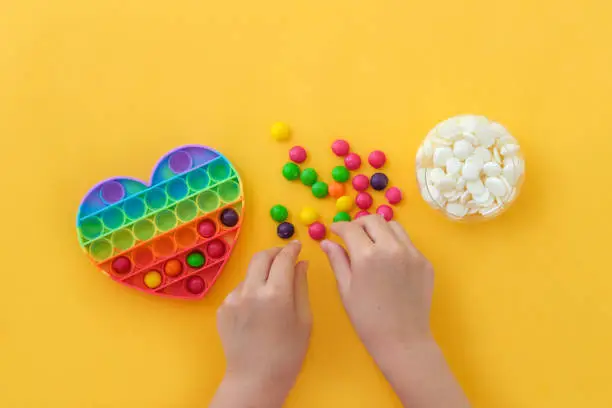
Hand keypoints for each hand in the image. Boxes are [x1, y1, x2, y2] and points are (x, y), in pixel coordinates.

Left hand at [211, 241, 311, 407]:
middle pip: (261, 257)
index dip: (292, 249)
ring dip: (262, 273)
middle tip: (284, 256)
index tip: (297, 246)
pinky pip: (239, 291)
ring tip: (273, 290)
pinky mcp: (223, 309)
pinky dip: (250, 291)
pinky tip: (258, 309)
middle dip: (274, 252)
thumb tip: (301, 263)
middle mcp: (251, 291)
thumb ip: (301, 286)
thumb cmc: (287, 354)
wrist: (255, 380)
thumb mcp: (304, 320)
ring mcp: (233, 299)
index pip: (284, 258)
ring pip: (250, 274)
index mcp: (276, 293)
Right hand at [321, 216, 469, 406]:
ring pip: (394, 226)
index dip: (339, 226)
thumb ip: (337, 260)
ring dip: (379, 229)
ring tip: (371, 243)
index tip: (334, 230)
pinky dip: (395, 243)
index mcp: (367, 256)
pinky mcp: (425, 262)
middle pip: (374, 220)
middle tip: (351, 234)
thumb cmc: (367, 318)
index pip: (351, 228)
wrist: (402, 340)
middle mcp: (391, 248)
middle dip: (359, 224)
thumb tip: (326, 242)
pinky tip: (388, 259)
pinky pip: (408, 243)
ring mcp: (412, 253)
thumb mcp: (346, 289)